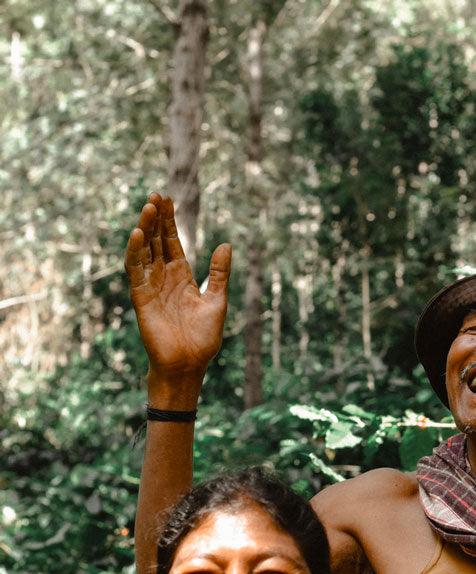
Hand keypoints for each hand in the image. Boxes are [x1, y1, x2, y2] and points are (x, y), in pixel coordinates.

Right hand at [124, 193, 231, 381]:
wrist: (189, 364)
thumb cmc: (204, 338)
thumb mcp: (217, 300)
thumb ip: (220, 273)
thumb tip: (226, 244)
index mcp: (182, 277)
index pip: (172, 242)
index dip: (170, 222)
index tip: (168, 198)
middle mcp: (164, 278)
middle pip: (157, 241)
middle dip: (156, 218)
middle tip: (156, 195)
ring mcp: (151, 286)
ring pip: (144, 251)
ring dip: (145, 229)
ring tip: (148, 207)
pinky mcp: (141, 297)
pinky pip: (135, 270)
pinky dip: (135, 252)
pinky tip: (139, 234)